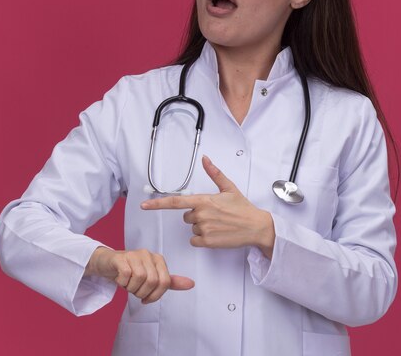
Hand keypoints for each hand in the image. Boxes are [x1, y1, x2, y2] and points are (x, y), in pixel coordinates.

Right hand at [84, 247, 193, 302]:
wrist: (108, 264)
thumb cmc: (131, 271)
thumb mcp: (152, 277)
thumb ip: (170, 282)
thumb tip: (191, 284)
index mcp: (158, 259)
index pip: (165, 282)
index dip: (156, 295)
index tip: (146, 298)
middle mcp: (148, 254)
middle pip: (153, 281)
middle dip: (143, 293)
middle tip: (135, 291)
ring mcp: (134, 254)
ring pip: (140, 278)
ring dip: (132, 288)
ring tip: (128, 285)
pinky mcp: (121, 257)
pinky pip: (126, 275)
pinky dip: (123, 283)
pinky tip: (120, 280)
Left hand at [141, 156, 275, 256]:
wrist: (256, 227)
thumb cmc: (243, 208)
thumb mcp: (229, 188)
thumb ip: (214, 173)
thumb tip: (205, 159)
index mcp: (204, 200)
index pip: (175, 202)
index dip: (158, 204)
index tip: (144, 205)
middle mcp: (201, 214)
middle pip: (187, 216)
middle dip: (197, 215)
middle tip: (215, 214)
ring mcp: (204, 229)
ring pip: (192, 228)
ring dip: (202, 227)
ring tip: (219, 224)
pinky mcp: (207, 242)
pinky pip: (195, 240)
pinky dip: (203, 238)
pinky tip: (216, 233)